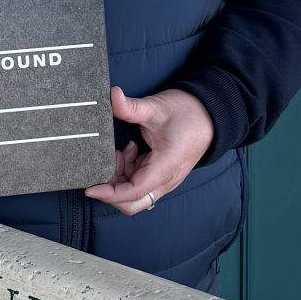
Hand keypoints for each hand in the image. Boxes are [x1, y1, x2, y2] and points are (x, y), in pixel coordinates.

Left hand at [86, 85, 213, 216]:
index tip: (90, 187)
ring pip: (133, 194)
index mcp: (164, 168)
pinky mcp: (160, 174)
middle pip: (132, 203)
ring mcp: (163, 179)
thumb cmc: (187, 113)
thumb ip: (131, 107)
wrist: (210, 115)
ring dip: (119, 177)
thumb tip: (112, 96)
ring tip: (120, 151)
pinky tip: (129, 150)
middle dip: (111, 191)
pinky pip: (138, 183)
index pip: (133, 192)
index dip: (109, 193)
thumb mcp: (157, 108)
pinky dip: (127, 170)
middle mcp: (164, 180)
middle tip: (102, 167)